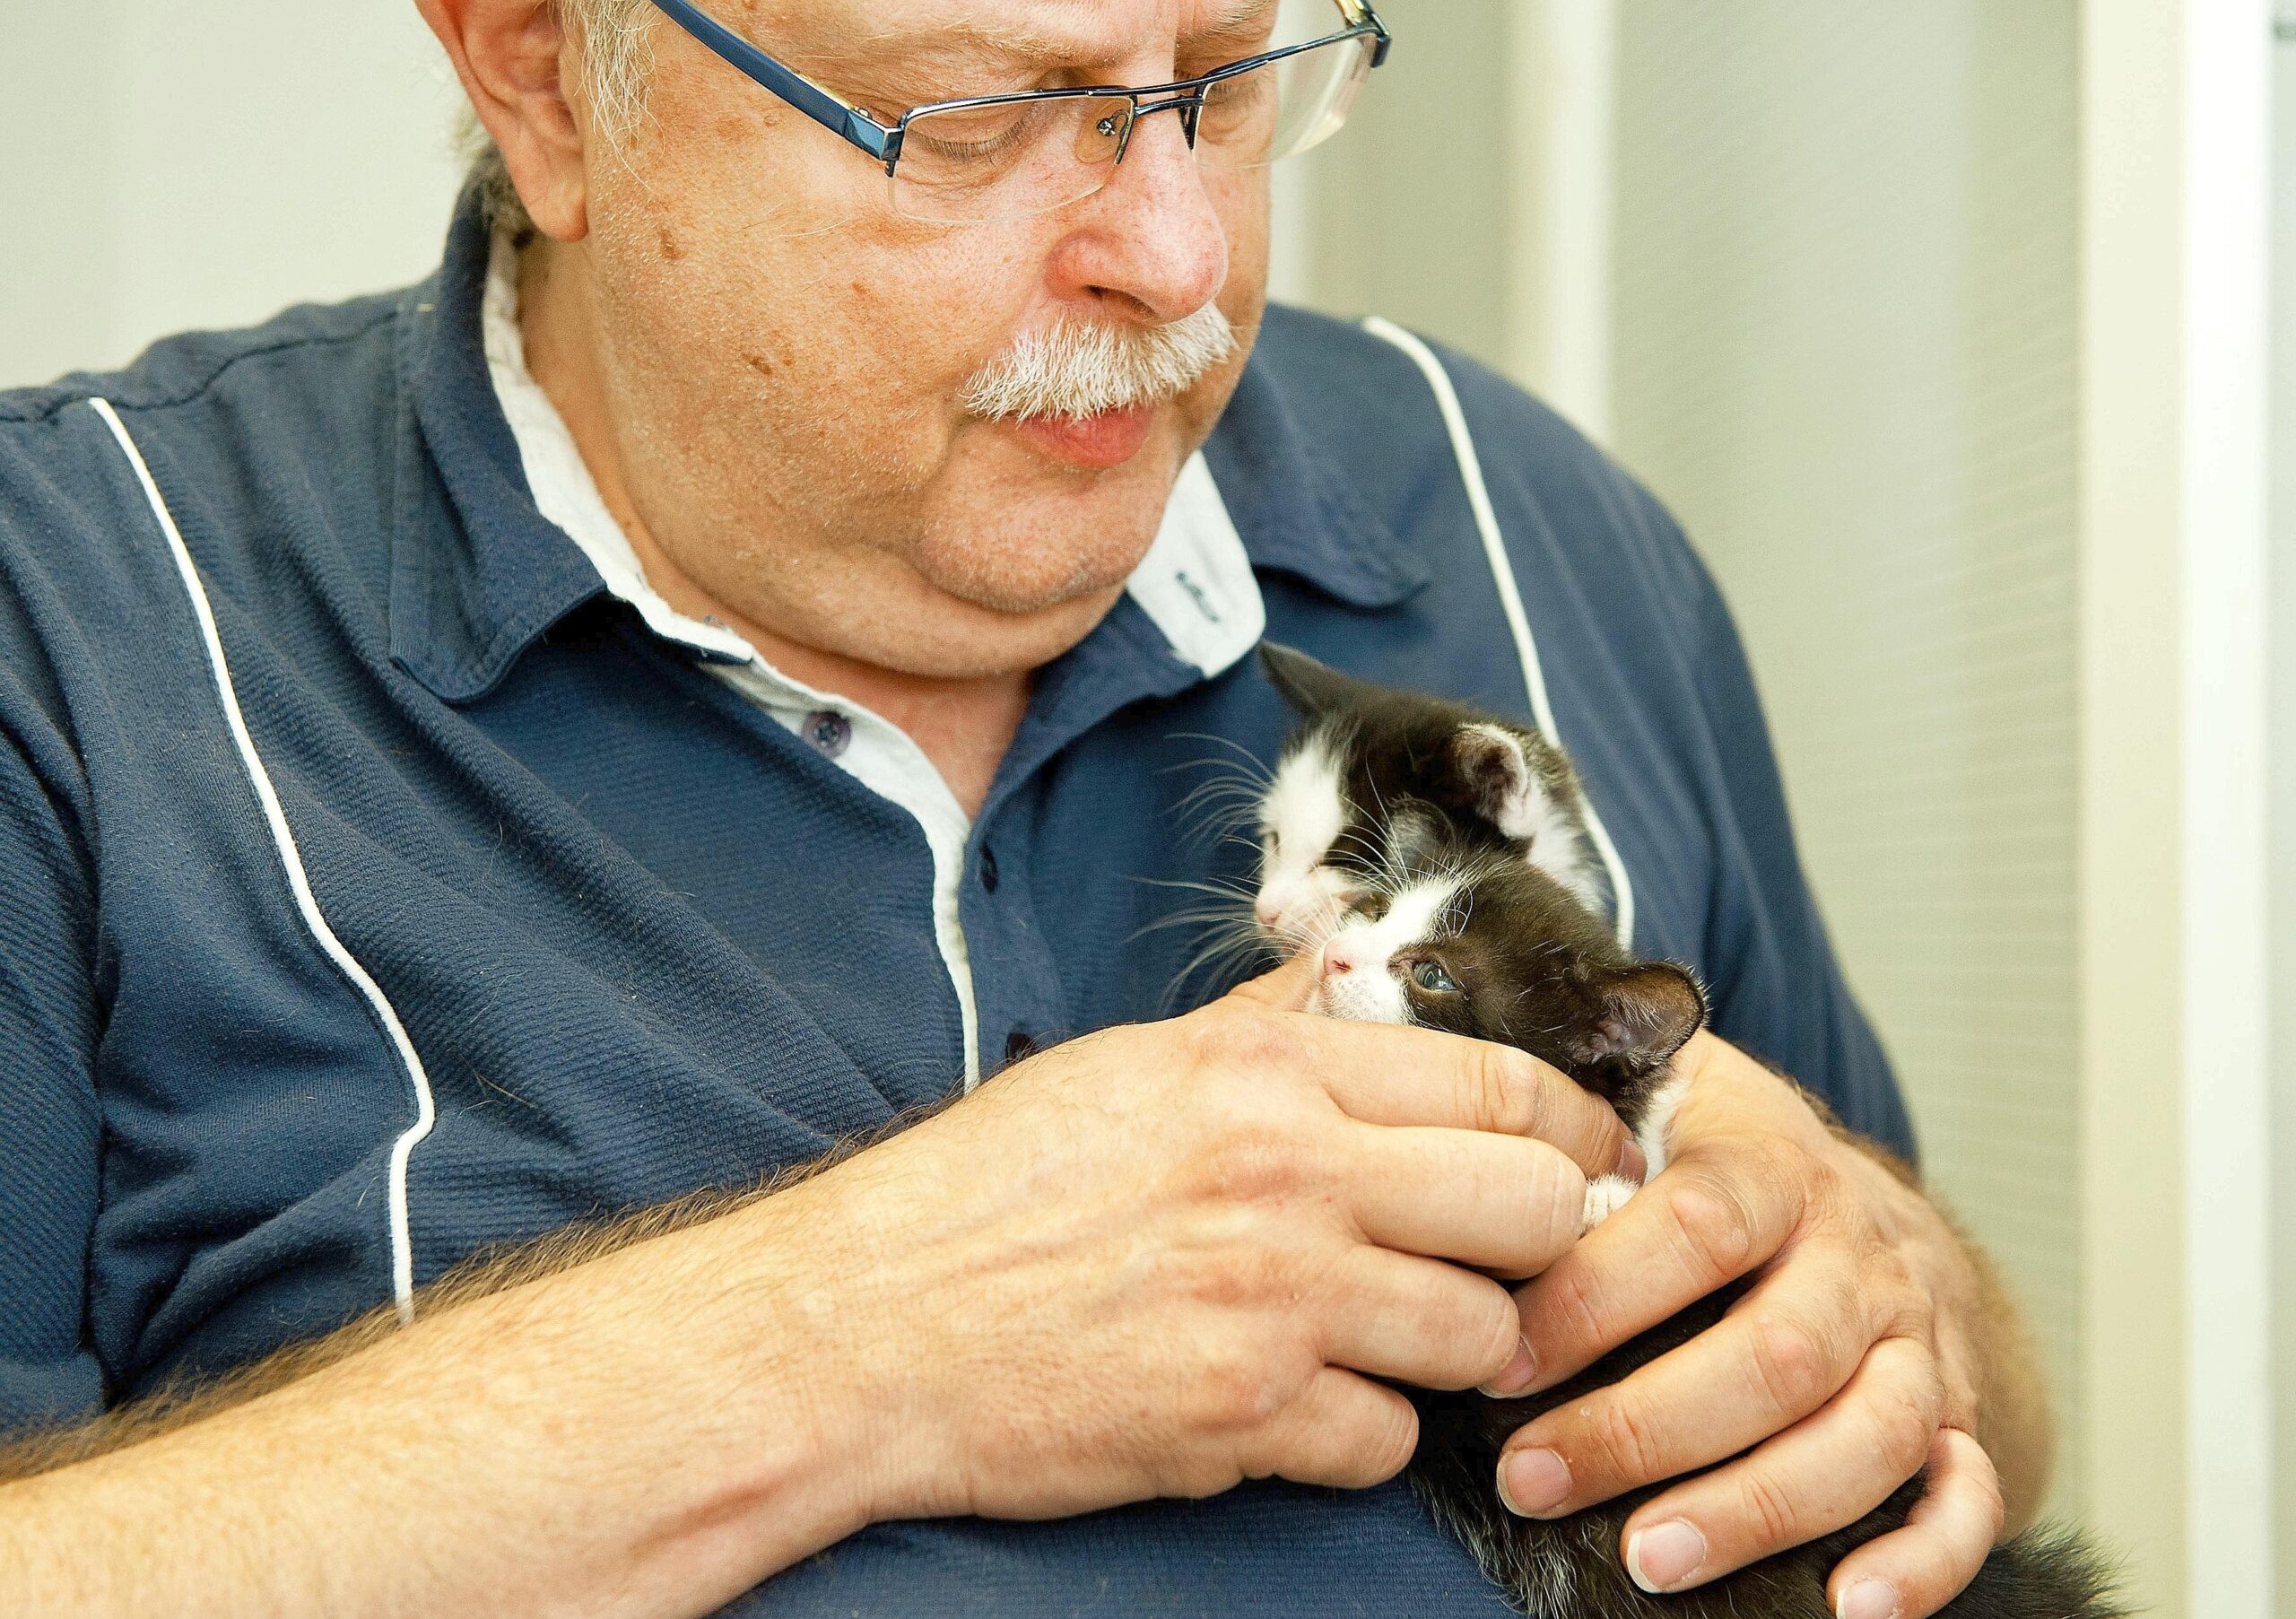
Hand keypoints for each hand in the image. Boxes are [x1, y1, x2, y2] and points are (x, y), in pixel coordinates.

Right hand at [759, 953, 1636, 1524]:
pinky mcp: (1240, 1418)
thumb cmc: (987, 1188)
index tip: (1588, 1156)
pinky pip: (1385, 1441)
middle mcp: (1286, 1175)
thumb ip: (1264, 1027)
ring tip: (1386, 1337)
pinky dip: (1360, 1434)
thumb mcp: (1129, 1064)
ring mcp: (1272, 1303)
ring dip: (1454, 1349)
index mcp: (1262, 1072)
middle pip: (1536, 1208)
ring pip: (1482, 1337)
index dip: (1576, 1126)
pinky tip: (1299, 1405)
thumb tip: (1351, 976)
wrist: (864, 1324)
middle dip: (1545, 1242)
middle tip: (1504, 1260)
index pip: (1499, 1084)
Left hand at [1490, 1032, 2027, 1618]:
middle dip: (1648, 1427)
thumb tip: (1406, 1022)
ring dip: (1759, 1506)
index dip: (1595, 1296)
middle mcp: (1855, 1250)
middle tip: (1531, 1478)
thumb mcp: (1641, 1088)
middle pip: (1777, 1349)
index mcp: (1768, 1160)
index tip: (1494, 1363)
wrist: (1852, 1197)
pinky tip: (1849, 1609)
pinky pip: (1968, 1494)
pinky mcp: (1960, 1412)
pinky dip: (1922, 1561)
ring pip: (1866, 1431)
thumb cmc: (1703, 1152)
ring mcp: (1915, 1336)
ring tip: (1649, 1558)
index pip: (1697, 1224)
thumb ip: (1553, 1081)